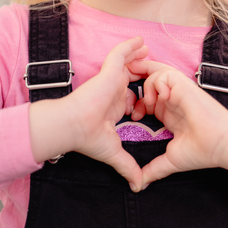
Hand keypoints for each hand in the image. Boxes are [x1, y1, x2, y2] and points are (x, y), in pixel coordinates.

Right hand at [29, 37, 147, 190]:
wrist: (74, 126)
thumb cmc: (88, 138)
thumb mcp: (114, 152)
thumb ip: (128, 166)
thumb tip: (138, 186)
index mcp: (113, 108)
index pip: (130, 99)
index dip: (140, 99)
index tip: (152, 101)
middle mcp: (112, 93)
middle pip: (129, 79)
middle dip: (141, 73)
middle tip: (154, 68)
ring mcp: (110, 81)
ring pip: (125, 64)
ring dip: (137, 57)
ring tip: (148, 49)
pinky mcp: (108, 72)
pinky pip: (120, 54)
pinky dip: (130, 47)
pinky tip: (141, 41)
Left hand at [128, 59, 227, 187]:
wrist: (222, 145)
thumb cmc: (202, 151)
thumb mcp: (171, 160)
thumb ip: (154, 169)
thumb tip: (139, 185)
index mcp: (169, 112)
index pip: (148, 96)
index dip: (136, 102)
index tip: (134, 118)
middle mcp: (172, 99)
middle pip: (150, 78)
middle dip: (135, 80)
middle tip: (127, 94)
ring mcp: (178, 91)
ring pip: (155, 73)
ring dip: (146, 86)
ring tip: (147, 105)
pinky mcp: (184, 86)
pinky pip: (164, 74)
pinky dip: (156, 83)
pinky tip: (159, 100)